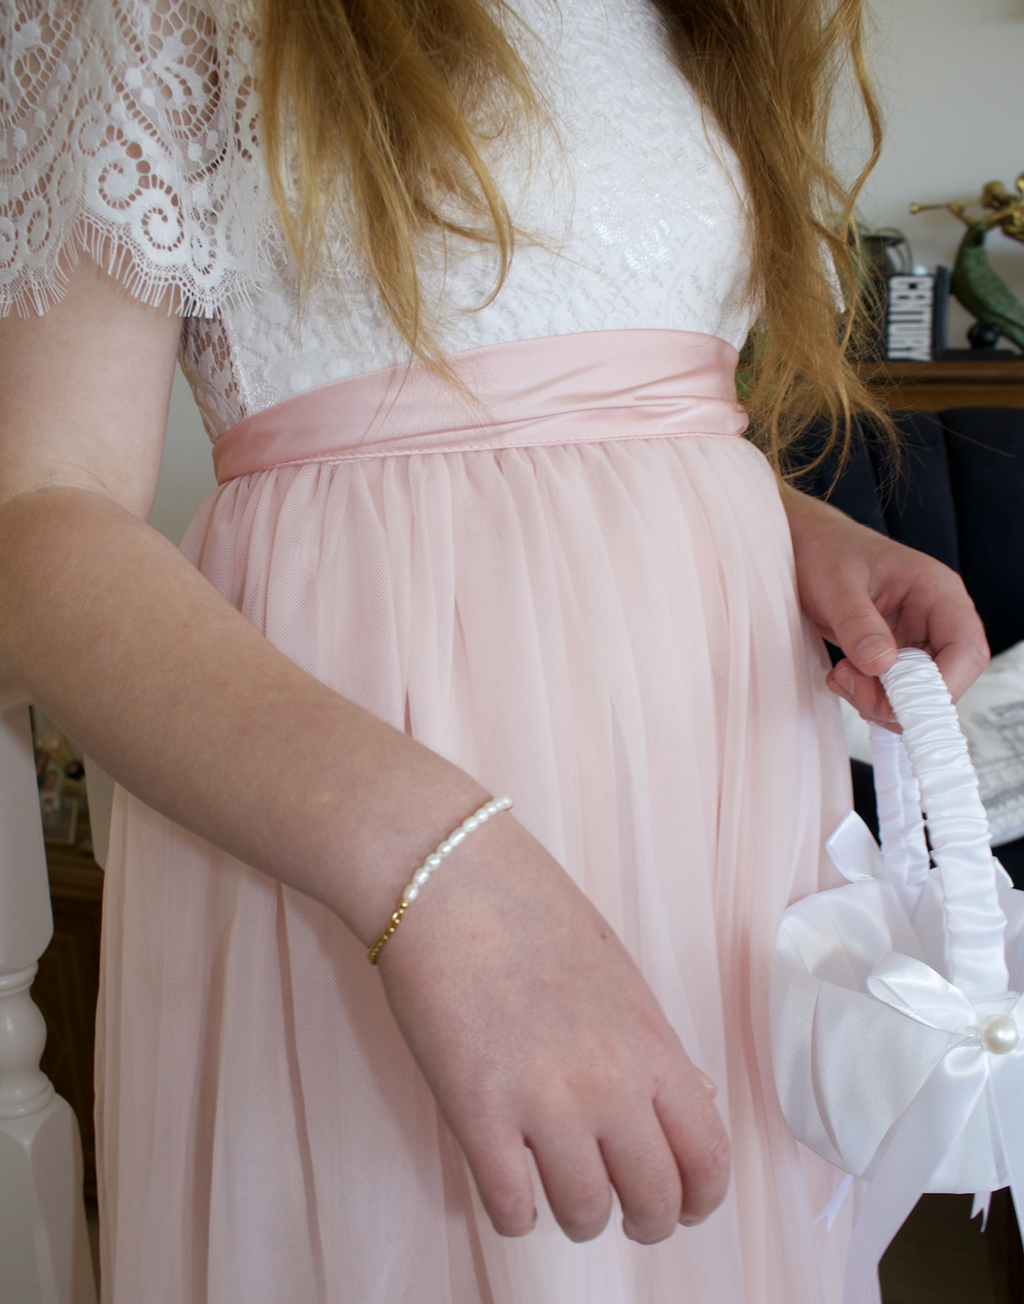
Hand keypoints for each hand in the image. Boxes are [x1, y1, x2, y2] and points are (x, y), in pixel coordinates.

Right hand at [377, 812, 729, 1243]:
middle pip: (653, 1199)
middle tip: (625, 1211)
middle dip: (645, 1220)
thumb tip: (696, 1095)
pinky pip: (510, 1207)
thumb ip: (654, 1044)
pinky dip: (514, 1212)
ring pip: (583, 1213)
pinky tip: (509, 1184)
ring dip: (577, 1216)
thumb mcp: (617, 971)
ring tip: (561, 1194)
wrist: (450, 877)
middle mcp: (610, 1082)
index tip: (685, 1203)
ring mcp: (543, 1101)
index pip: (707, 1154)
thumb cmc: (532, 910)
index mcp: (652, 1042)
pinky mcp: (476, 1112)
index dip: (701, 1196)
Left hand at [781, 485, 988, 727]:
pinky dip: (868, 696)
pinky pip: (894, 691)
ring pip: (917, 693)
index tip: (900, 703)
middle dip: (900, 699)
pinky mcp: (896, 654)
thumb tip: (882, 663)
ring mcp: (916, 638)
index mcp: (935, 590)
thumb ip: (858, 623)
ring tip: (842, 677)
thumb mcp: (835, 584)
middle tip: (856, 690)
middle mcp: (934, 617)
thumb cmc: (824, 551)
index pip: (966, 648)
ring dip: (879, 701)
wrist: (804, 548)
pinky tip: (842, 677)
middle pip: (945, 679)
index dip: (942, 685)